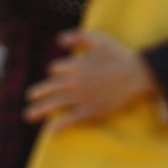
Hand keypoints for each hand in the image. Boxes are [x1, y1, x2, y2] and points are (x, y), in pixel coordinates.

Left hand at [24, 30, 160, 132]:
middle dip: (37, 93)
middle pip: (50, 88)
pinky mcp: (92, 110)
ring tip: (28, 116)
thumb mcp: (98, 39)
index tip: (55, 75)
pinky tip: (50, 132)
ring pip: (55, 103)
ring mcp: (83, 96)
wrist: (139, 74)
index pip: (55, 69)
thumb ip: (77, 36)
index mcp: (76, 65)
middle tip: (29, 98)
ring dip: (40, 110)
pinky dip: (60, 125)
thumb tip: (59, 40)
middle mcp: (75, 81)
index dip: (55, 72)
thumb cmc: (120, 55)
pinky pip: (72, 118)